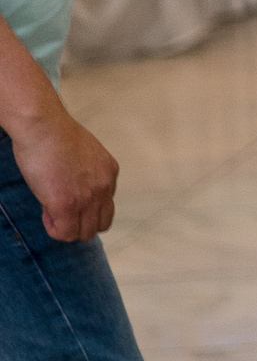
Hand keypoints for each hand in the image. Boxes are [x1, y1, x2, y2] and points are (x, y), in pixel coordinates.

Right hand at [13, 94, 115, 241]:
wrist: (43, 126)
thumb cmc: (55, 133)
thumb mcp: (83, 153)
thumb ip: (85, 173)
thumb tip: (73, 188)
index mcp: (109, 172)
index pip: (106, 206)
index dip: (86, 208)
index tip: (68, 198)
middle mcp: (104, 187)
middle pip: (100, 225)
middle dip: (80, 223)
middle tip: (59, 210)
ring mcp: (87, 198)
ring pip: (85, 233)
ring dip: (67, 228)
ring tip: (51, 211)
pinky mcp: (67, 206)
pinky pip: (64, 233)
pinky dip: (54, 229)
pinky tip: (45, 212)